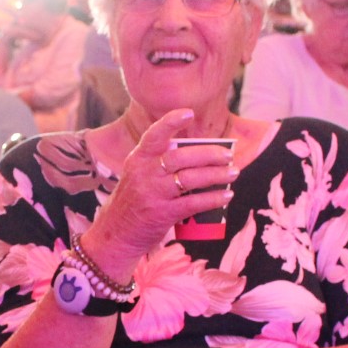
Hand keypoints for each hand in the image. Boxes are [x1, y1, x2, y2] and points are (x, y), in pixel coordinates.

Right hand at [82, 110, 234, 272]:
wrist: (115, 234)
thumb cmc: (133, 201)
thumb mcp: (137, 176)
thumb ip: (158, 163)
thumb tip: (198, 154)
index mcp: (138, 159)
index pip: (154, 135)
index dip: (171, 122)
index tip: (188, 114)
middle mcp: (144, 174)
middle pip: (181, 157)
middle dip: (209, 154)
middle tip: (227, 155)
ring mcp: (153, 194)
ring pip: (190, 179)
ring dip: (216, 175)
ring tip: (233, 173)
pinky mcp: (162, 214)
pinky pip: (193, 203)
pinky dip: (213, 198)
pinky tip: (226, 195)